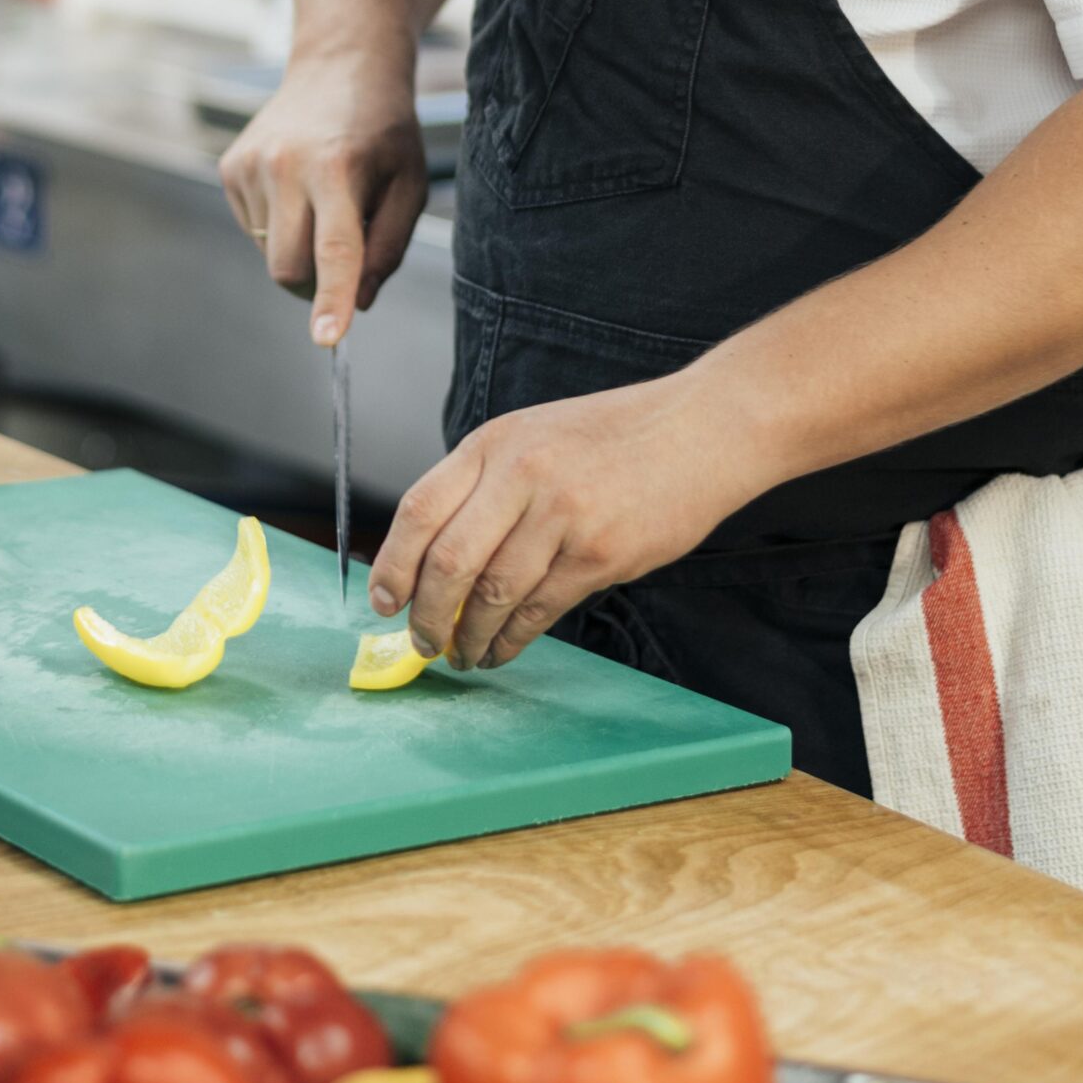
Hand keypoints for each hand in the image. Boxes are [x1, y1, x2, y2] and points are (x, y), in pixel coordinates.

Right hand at [218, 47, 430, 344]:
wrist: (339, 66)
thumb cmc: (384, 131)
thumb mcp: (411, 182)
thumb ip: (389, 247)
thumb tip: (357, 301)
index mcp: (338, 167)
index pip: (335, 249)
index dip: (331, 299)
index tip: (327, 339)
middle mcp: (285, 165)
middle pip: (289, 268)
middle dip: (317, 283)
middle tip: (346, 254)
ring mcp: (250, 165)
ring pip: (269, 253)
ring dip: (299, 247)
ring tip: (324, 198)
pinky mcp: (229, 168)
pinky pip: (253, 229)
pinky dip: (279, 224)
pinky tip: (298, 185)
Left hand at [368, 371, 763, 668]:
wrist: (700, 429)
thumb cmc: (615, 436)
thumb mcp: (535, 435)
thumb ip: (486, 483)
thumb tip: (433, 556)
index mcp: (495, 442)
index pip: (419, 509)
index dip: (392, 564)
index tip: (382, 600)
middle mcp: (521, 474)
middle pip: (448, 562)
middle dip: (426, 615)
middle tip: (421, 642)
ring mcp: (563, 514)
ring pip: (493, 594)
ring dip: (469, 636)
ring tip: (463, 653)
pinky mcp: (601, 554)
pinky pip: (539, 611)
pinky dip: (512, 640)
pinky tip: (502, 648)